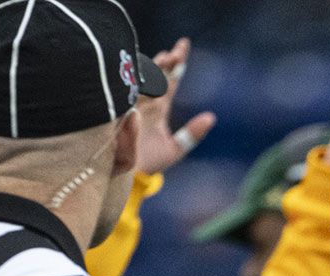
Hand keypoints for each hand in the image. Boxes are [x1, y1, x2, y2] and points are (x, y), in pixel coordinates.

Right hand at [134, 37, 216, 175]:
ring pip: (142, 80)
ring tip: (164, 59)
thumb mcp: (174, 149)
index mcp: (158, 108)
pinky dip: (133, 80)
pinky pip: (125, 91)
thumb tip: (211, 117)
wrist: (128, 177)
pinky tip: (139, 69)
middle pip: (156, 75)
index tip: (183, 44)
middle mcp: (145, 102)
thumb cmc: (149, 163)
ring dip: (152, 69)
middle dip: (165, 61)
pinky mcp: (118, 111)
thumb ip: (192, 134)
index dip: (177, 63)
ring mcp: (130, 104)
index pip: (169, 80)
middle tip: (174, 51)